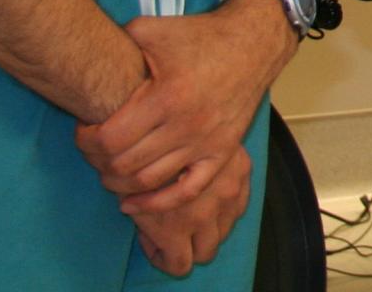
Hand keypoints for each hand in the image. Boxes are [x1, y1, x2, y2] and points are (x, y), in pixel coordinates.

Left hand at [75, 0, 291, 203]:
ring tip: (109, 169)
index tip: (84, 130)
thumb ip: (117, 41)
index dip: (86, 140)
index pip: (110, 138)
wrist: (253, 44)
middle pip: (124, 164)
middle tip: (93, 150)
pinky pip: (187, 191)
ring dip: (119, 182)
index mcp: (166, 96)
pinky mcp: (222, 152)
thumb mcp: (154, 30)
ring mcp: (206, 142)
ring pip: (148, 181)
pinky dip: (157, 203)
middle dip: (98, 161)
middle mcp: (186, 125)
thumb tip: (88, 52)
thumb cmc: (201, 36)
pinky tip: (133, 203)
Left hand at [130, 142, 252, 275]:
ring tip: (184, 212)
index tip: (146, 235)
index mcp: (179, 225)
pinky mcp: (242, 171)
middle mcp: (208, 213)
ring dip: (207, 229)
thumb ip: (137, 204)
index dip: (159, 255)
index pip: (179, 263)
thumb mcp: (130, 185)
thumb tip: (128, 208)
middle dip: (186, 248)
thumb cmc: (141, 148)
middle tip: (165, 228)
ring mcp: (229, 192)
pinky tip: (204, 193)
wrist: (179, 108)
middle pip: (206, 254)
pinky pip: (239, 204)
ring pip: (225, 231)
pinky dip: (224, 206)